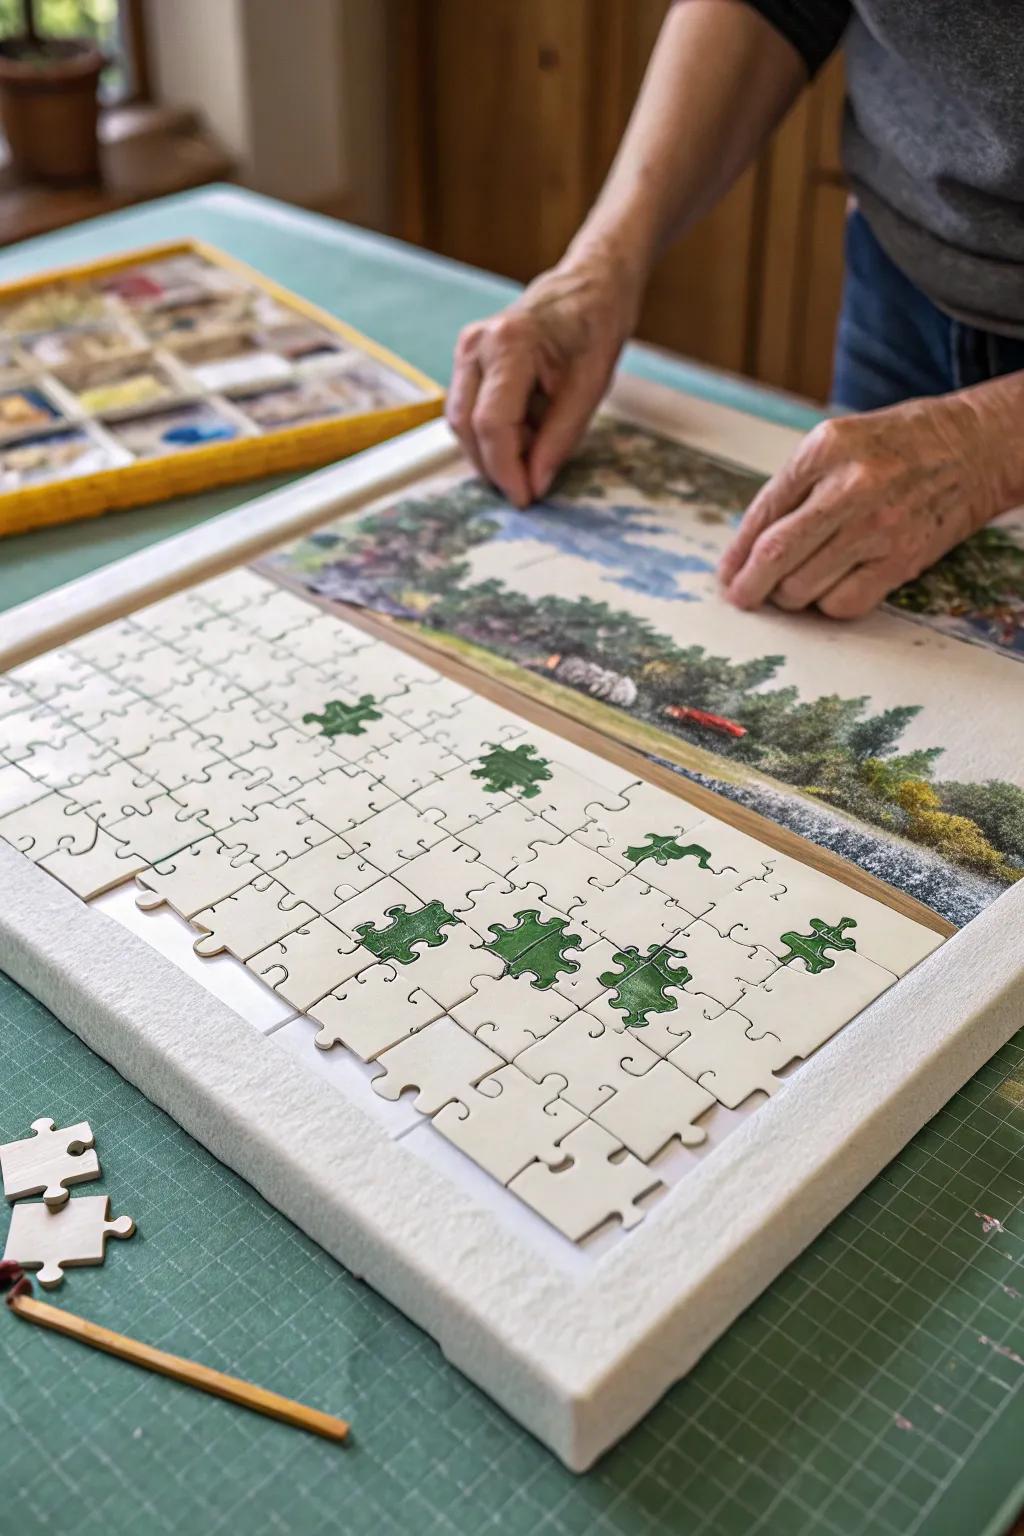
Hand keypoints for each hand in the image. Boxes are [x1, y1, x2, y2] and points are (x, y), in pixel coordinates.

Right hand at [447, 244, 641, 506]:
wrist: (587, 288)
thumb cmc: (594, 331)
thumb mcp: (590, 388)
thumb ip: (559, 439)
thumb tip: (535, 484)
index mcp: (510, 345)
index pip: (491, 423)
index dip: (505, 469)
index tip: (525, 498)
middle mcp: (476, 345)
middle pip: (467, 427)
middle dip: (495, 465)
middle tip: (530, 484)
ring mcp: (465, 350)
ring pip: (462, 422)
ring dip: (494, 450)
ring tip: (534, 448)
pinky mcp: (466, 361)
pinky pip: (468, 410)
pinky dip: (493, 433)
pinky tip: (525, 432)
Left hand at [717, 395, 1001, 617]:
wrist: (973, 448)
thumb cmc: (895, 446)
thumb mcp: (837, 442)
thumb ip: (793, 487)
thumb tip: (747, 549)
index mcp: (825, 449)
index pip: (763, 513)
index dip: (737, 553)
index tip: (726, 576)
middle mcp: (851, 486)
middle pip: (776, 555)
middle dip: (748, 586)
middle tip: (741, 598)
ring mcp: (878, 526)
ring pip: (803, 586)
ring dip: (789, 595)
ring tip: (795, 584)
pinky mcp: (902, 559)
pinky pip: (843, 603)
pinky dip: (826, 605)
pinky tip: (831, 588)